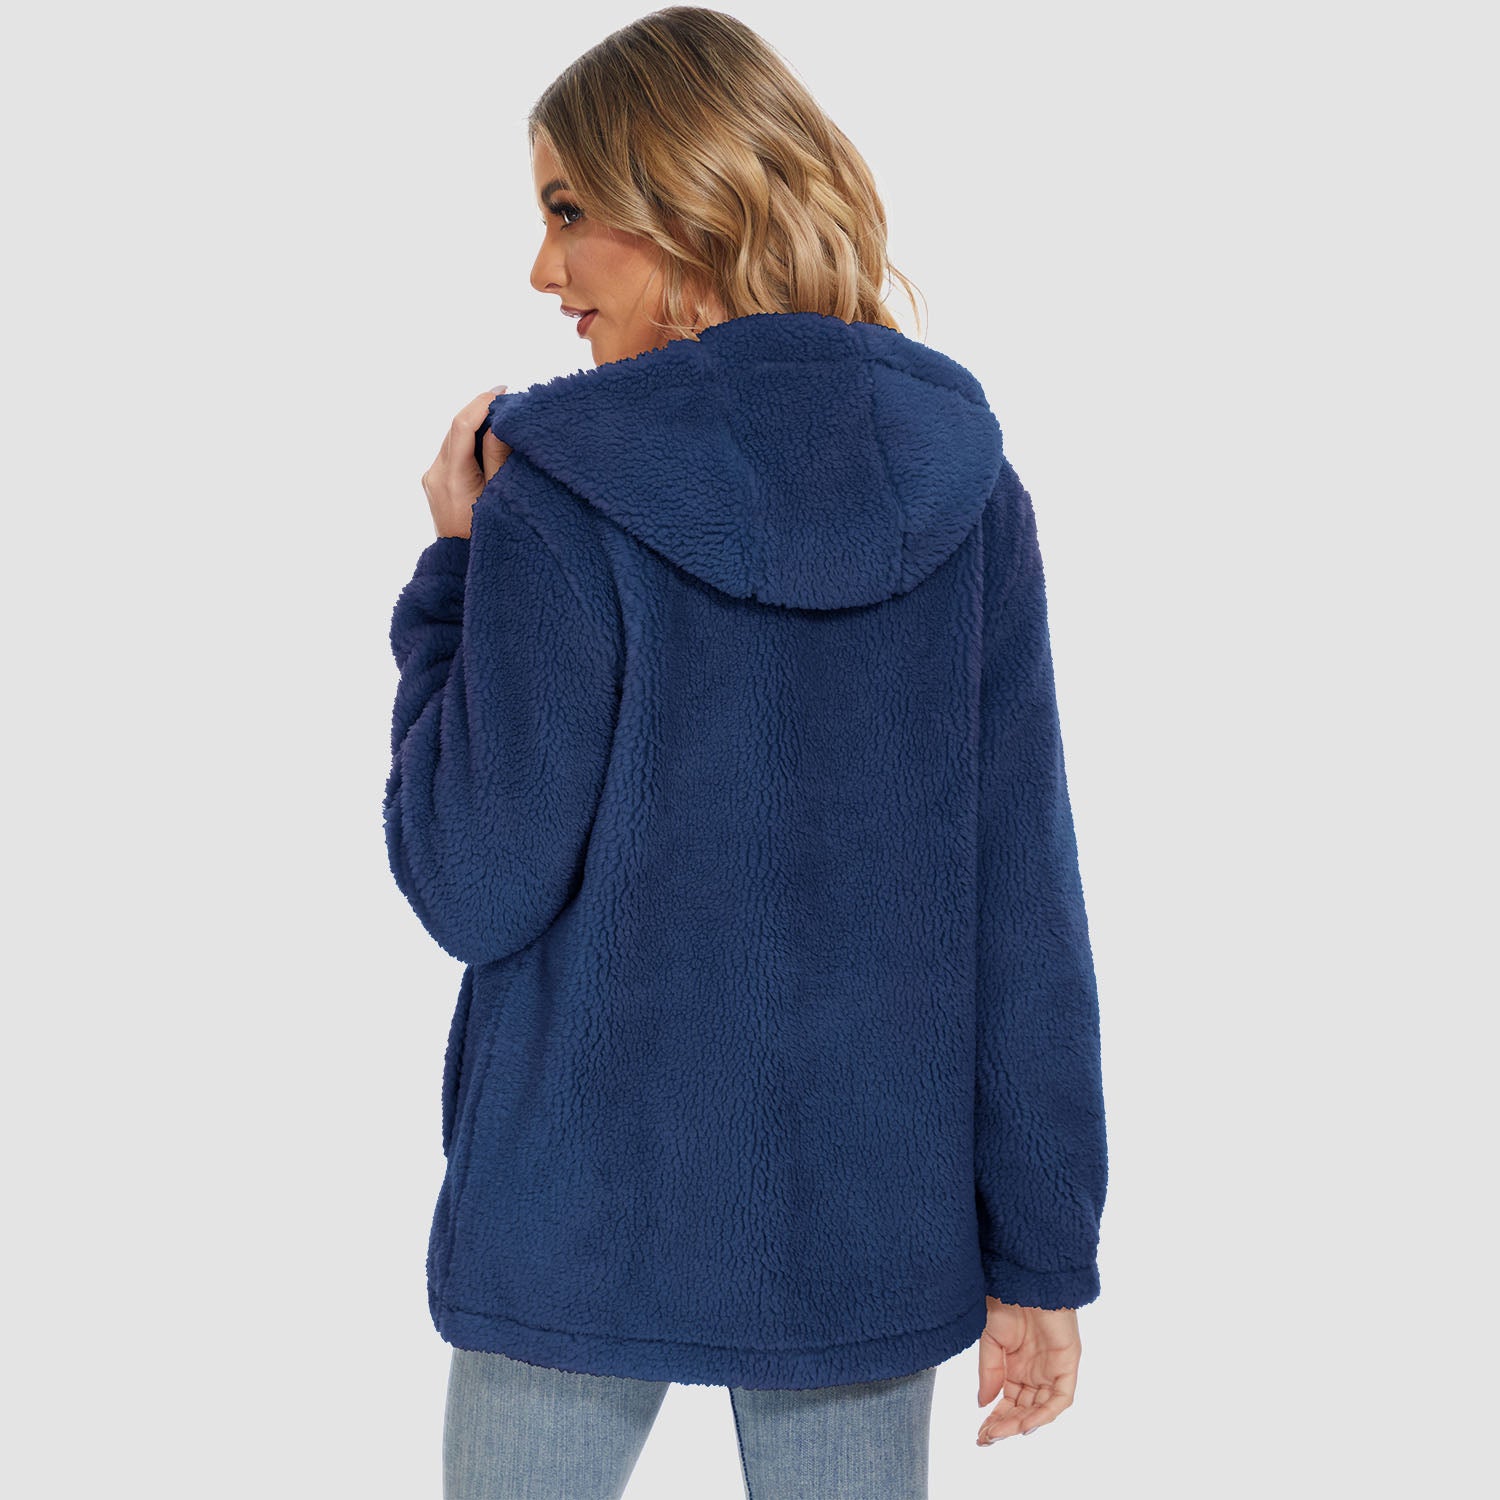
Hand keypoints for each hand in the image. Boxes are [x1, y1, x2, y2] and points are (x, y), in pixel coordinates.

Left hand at [422, 386, 511, 539]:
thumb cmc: (486, 536)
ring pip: (454, 438)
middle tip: (510, 404)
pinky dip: (470, 441)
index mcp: (451, 477)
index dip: (481, 403)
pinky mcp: (435, 481)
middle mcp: (435, 473)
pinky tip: (489, 441)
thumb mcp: (499, 495)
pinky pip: (452, 451)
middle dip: (482, 411)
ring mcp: (432, 477)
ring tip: (503, 421)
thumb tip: (499, 423)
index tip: (503, 392)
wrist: (461, 565)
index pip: (461, 425)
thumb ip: (498, 457)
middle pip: (456, 428)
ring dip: (477, 425)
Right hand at [976, 1299, 1080, 1445]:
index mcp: (1017, 1366)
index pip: (1008, 1402)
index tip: (980, 1434)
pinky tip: (1026, 1423)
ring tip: (1000, 1432)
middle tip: (987, 1438)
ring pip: (1041, 1408)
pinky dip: (1045, 1413)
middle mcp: (1036, 1372)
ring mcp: (1052, 1369)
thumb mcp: (990, 1340)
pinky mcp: (1067, 1364)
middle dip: (1005, 1426)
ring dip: (1021, 1423)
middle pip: (1023, 1409)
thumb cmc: (1007, 1300)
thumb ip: (989, 1373)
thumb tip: (983, 1404)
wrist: (1024, 1279)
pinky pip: (1060, 1398)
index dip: (995, 1420)